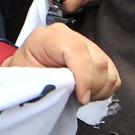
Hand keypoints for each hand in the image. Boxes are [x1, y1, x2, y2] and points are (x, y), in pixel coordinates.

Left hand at [4, 24, 119, 103]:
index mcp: (46, 37)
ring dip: (99, 89)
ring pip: (108, 67)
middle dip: (92, 86)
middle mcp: (68, 35)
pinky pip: (112, 73)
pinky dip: (104, 88)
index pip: (76, 49)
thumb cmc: (22, 76)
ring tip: (81, 96)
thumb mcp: (28, 79)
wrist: (24, 72)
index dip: (83, 75)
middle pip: (97, 60)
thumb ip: (51, 82)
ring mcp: (83, 42)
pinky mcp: (94, 54)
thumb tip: (76, 92)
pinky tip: (88, 92)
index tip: (81, 98)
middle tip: (78, 100)